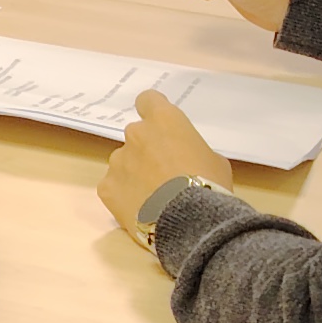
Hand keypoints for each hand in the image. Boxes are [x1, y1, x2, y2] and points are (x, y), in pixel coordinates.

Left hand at [98, 90, 235, 253]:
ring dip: (135, 173)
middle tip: (164, 173)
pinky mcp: (107, 186)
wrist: (190, 222)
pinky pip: (114, 187)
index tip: (159, 125)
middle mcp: (136, 134)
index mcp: (164, 121)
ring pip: (124, 162)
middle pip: (137, 136)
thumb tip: (186, 159)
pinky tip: (140, 209)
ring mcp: (118, 160)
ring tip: (154, 197)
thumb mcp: (214, 160)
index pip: (148, 100)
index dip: (153, 111)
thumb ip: (192, 149)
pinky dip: (124, 195)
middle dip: (147, 150)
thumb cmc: (210, 186)